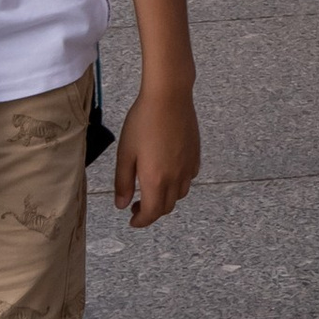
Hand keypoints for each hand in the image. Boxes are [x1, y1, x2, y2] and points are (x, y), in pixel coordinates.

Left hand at [112, 80, 199, 226]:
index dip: (140, 221)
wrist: (169, 97)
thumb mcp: (125, 153)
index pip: (151, 213)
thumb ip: (123, 182)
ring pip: (179, 195)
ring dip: (165, 199)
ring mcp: (188, 167)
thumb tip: (122, 205)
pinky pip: (188, 178)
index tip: (132, 220)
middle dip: (151, 212)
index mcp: (155, 180)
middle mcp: (175, 178)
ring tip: (152, 189)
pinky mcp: (195, 155)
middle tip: (136, 205)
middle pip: (166, 207)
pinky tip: (168, 171)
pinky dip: (178, 184)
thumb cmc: (143, 122)